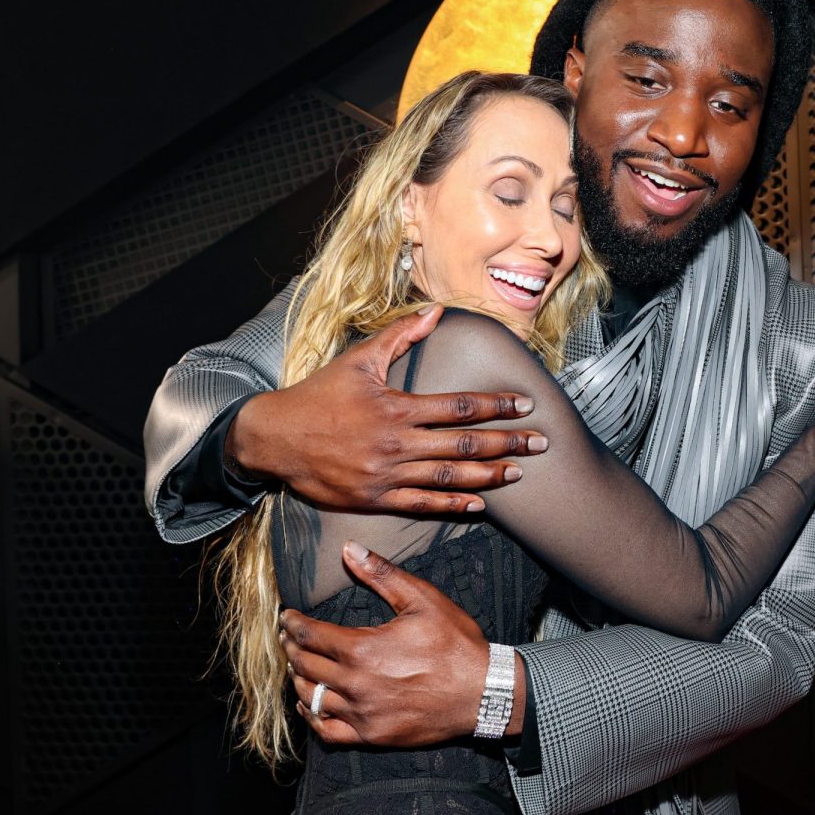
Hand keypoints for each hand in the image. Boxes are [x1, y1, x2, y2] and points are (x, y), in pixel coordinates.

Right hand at [229, 305, 547, 514]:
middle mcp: (396, 444)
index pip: (460, 407)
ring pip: (448, 478)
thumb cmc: (318, 395)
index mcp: (397, 408)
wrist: (274, 438)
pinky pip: (421, 505)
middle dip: (507, 443)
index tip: (524, 405)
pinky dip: (452, 505)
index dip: (496, 406)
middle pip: (464, 446)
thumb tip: (436, 310)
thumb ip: (401, 336)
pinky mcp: (374, 499)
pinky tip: (479, 505)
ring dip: (488, 476)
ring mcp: (386, 475)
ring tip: (518, 472)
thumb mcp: (358, 359)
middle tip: (540, 443)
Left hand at [281, 543, 513, 746]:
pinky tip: (310, 704)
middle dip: (291, 647)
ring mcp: (362, 713)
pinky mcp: (372, 735)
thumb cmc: (455, 644)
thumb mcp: (422, 599)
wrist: (484, 693)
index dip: (292, 623)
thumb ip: (381, 574)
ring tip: (297, 665)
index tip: (286, 616)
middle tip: (287, 637)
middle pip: (305, 665)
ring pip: (310, 697)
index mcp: (362, 648)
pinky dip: (312, 716)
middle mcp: (355, 684)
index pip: (310, 634)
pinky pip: (327, 730)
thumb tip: (349, 549)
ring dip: (298, 678)